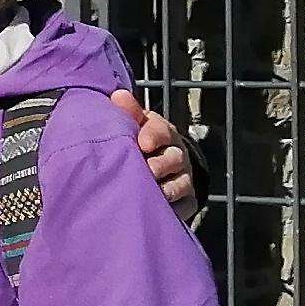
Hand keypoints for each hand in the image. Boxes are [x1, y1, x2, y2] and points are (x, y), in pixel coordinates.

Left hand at [113, 91, 199, 220]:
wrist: (156, 171)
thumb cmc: (137, 144)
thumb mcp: (133, 126)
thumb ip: (127, 113)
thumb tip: (119, 95)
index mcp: (162, 132)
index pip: (162, 130)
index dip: (154, 135)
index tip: (142, 143)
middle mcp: (177, 155)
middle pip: (174, 157)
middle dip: (160, 164)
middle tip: (147, 170)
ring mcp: (183, 179)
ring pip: (181, 183)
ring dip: (167, 188)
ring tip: (152, 193)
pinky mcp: (186, 201)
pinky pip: (184, 206)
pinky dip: (173, 209)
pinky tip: (159, 210)